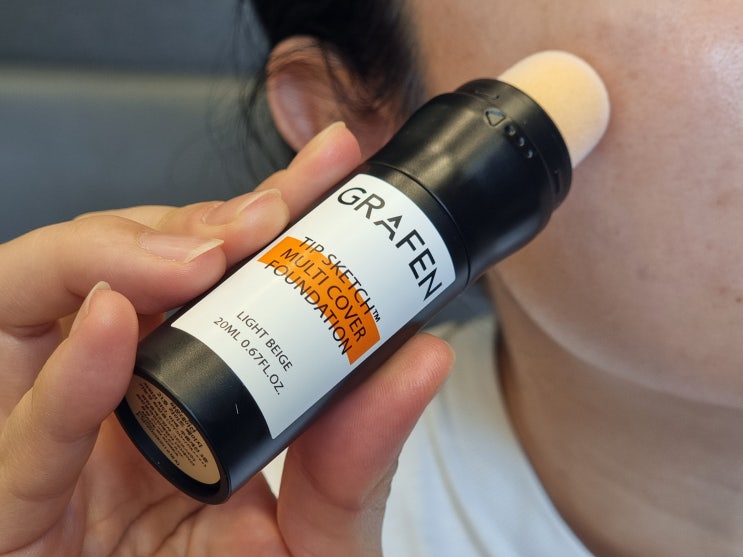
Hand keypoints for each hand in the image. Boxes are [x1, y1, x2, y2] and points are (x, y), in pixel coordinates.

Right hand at [0, 123, 452, 556]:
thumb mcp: (314, 541)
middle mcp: (124, 400)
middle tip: (283, 205)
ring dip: (130, 259)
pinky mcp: (11, 502)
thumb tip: (421, 359)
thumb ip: (358, 465)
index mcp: (193, 401)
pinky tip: (109, 319)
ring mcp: (59, 438)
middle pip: (145, 277)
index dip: (276, 222)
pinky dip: (63, 381)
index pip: (228, 286)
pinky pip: (21, 438)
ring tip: (211, 253)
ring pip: (54, 309)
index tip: (336, 172)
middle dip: (208, 226)